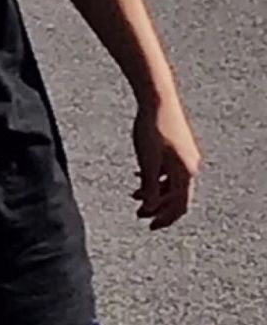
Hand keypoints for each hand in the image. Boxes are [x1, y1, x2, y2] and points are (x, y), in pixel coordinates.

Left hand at [132, 96, 201, 229]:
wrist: (157, 97)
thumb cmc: (151, 127)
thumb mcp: (148, 160)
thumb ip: (150, 185)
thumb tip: (151, 208)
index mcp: (186, 172)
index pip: (179, 205)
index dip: (165, 219)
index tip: (149, 227)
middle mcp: (190, 165)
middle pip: (176, 196)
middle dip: (157, 207)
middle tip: (139, 214)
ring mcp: (185, 155)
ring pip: (171, 182)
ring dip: (154, 192)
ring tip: (134, 195)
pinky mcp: (177, 145)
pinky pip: (168, 169)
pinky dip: (155, 177)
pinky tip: (138, 176)